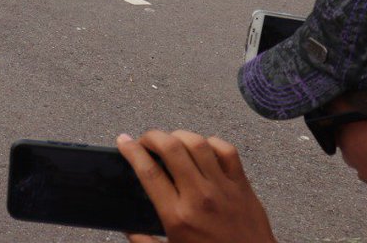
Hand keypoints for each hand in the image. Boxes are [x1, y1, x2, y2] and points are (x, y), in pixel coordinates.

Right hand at [117, 131, 276, 242]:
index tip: (124, 142)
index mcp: (178, 217)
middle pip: (171, 149)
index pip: (149, 172)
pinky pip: (227, 151)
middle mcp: (199, 197)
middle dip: (152, 136)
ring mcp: (223, 189)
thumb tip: (129, 230)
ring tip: (171, 140)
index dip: (132, 151)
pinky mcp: (242, 186)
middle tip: (145, 140)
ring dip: (179, 135)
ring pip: (197, 144)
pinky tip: (202, 147)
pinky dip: (211, 142)